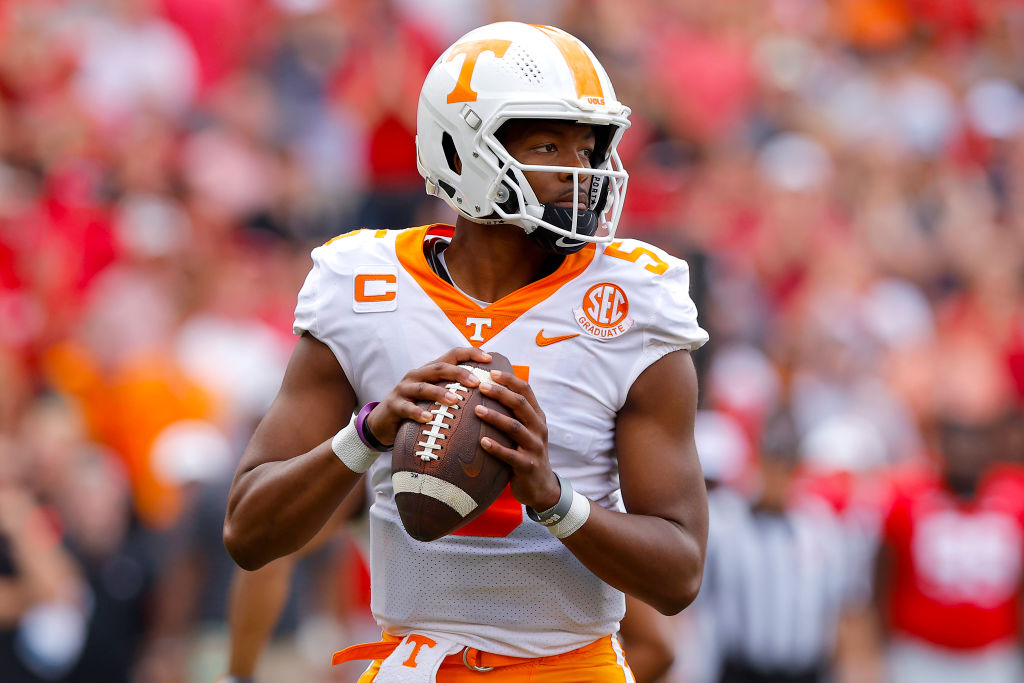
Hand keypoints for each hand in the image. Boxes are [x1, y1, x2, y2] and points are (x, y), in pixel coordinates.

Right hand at [364, 347, 492, 446]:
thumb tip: (489, 392)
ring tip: (455, 401)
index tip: (489, 359)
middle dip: (459, 373)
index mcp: (430, 370)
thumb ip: (455, 390)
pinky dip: (417, 413)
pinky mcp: (394, 405)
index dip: (470, 353)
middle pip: (439, 368)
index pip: (452, 355)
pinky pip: (406, 408)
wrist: (383, 421)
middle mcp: (417, 375)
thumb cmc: (418, 407)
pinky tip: (428, 419)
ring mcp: (404, 389)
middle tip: (477, 382)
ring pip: (423, 387)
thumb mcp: (435, 395)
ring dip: (440, 393)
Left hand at [473, 370, 560, 510]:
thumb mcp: (525, 430)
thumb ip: (513, 414)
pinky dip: (497, 448)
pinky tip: (482, 443)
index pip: (526, 391)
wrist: (541, 486)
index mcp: (537, 416)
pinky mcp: (528, 466)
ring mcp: (534, 447)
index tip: (491, 371)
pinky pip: (511, 456)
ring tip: (476, 410)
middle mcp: (538, 428)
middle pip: (521, 405)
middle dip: (501, 393)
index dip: (510, 380)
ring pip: (515, 428)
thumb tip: (486, 390)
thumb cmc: (525, 452)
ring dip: (495, 417)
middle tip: (480, 386)